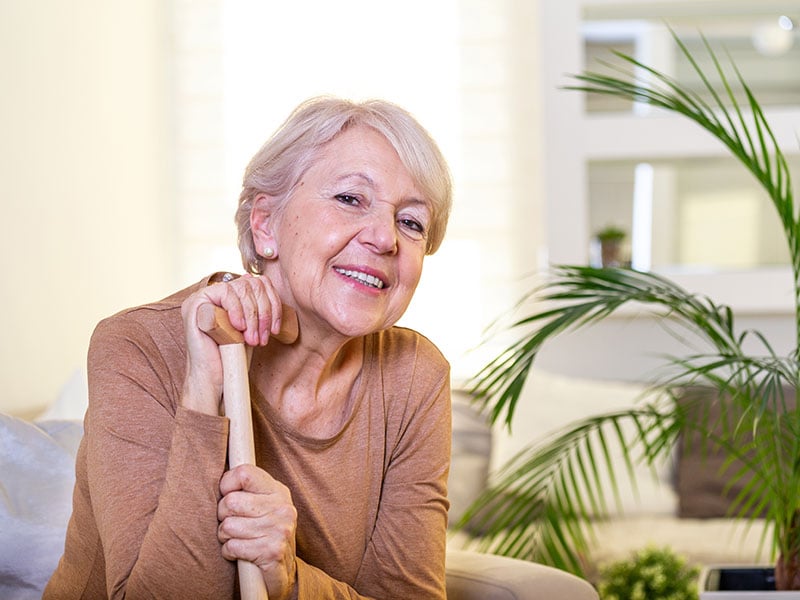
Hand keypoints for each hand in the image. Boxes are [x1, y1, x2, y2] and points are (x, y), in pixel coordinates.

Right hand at [180, 274, 284, 413]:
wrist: (215, 380)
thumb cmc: (233, 356)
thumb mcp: (251, 326)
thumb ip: (253, 304)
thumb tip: (253, 277)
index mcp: (226, 297)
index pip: (257, 283)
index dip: (272, 303)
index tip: (274, 329)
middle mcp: (212, 294)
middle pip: (250, 284)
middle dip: (263, 312)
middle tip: (262, 338)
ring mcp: (201, 298)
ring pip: (240, 287)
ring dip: (252, 315)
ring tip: (251, 338)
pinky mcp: (194, 304)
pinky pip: (224, 292)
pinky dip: (237, 310)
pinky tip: (238, 329)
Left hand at [218, 464, 297, 599]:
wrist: (286, 571)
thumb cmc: (265, 533)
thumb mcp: (263, 505)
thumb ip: (247, 489)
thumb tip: (219, 476)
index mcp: (278, 491)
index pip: (244, 473)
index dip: (226, 485)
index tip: (227, 495)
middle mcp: (282, 507)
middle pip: (230, 501)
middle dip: (222, 516)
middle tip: (231, 523)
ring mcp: (279, 529)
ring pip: (228, 526)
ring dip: (225, 536)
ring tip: (236, 538)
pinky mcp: (271, 551)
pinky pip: (232, 546)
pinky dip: (229, 551)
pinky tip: (239, 552)